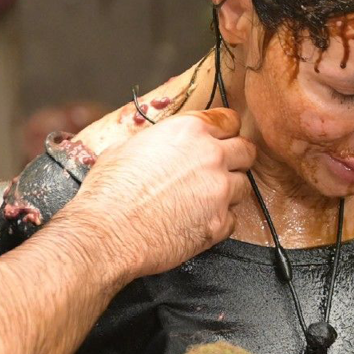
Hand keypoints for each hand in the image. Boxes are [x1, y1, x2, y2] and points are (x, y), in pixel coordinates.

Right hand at [64, 109, 254, 280]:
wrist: (107, 232)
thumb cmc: (108, 191)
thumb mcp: (126, 147)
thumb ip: (156, 142)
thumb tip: (157, 144)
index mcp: (189, 131)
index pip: (229, 120)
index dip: (225, 132)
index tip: (220, 141)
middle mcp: (211, 156)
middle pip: (246, 151)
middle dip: (237, 160)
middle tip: (219, 170)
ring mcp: (219, 191)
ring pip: (243, 186)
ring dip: (228, 192)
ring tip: (204, 200)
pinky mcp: (219, 223)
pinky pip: (232, 219)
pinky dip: (219, 220)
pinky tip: (197, 222)